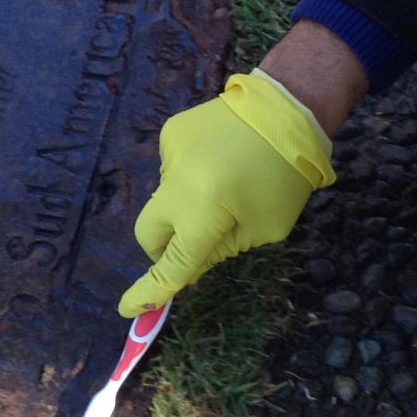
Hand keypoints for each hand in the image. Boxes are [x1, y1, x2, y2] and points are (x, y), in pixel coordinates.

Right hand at [118, 70, 335, 316]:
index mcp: (203, 211)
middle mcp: (176, 183)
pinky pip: (172, 170)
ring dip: (185, 206)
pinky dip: (190, 176)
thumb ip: (222, 250)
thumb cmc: (285, 176)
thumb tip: (189, 265)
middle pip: (149, 233)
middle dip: (165, 248)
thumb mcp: (265, 227)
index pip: (171, 264)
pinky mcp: (171, 133)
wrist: (287, 107)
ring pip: (164, 199)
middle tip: (197, 244)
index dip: (149, 292)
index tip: (130, 310)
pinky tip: (219, 160)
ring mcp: (169, 154)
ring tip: (226, 185)